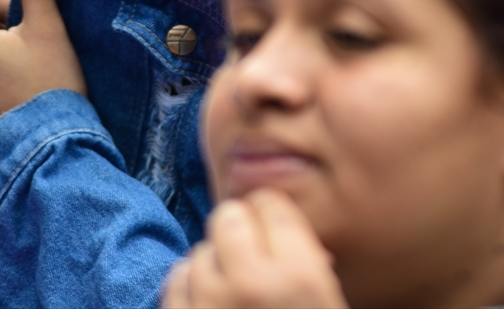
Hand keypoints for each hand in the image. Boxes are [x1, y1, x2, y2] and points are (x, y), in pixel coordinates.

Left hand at [162, 190, 346, 308]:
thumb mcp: (328, 297)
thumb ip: (308, 259)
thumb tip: (280, 221)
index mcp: (300, 276)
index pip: (271, 205)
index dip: (272, 211)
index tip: (273, 221)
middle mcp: (252, 285)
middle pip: (228, 216)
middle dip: (238, 228)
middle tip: (250, 248)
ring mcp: (211, 307)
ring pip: (200, 250)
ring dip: (215, 262)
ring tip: (233, 283)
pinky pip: (176, 282)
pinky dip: (190, 287)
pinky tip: (209, 300)